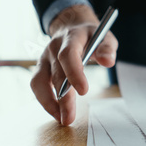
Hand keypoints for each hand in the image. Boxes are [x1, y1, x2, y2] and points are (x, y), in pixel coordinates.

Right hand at [30, 5, 118, 124]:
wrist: (71, 26)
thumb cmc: (91, 35)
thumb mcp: (104, 36)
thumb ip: (107, 48)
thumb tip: (108, 62)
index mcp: (70, 38)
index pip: (68, 55)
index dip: (74, 73)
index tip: (84, 91)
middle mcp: (53, 48)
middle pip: (55, 74)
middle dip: (62, 98)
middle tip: (69, 118)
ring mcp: (44, 58)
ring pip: (39, 82)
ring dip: (48, 103)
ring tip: (62, 119)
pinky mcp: (40, 68)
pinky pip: (37, 86)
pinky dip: (45, 101)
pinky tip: (57, 112)